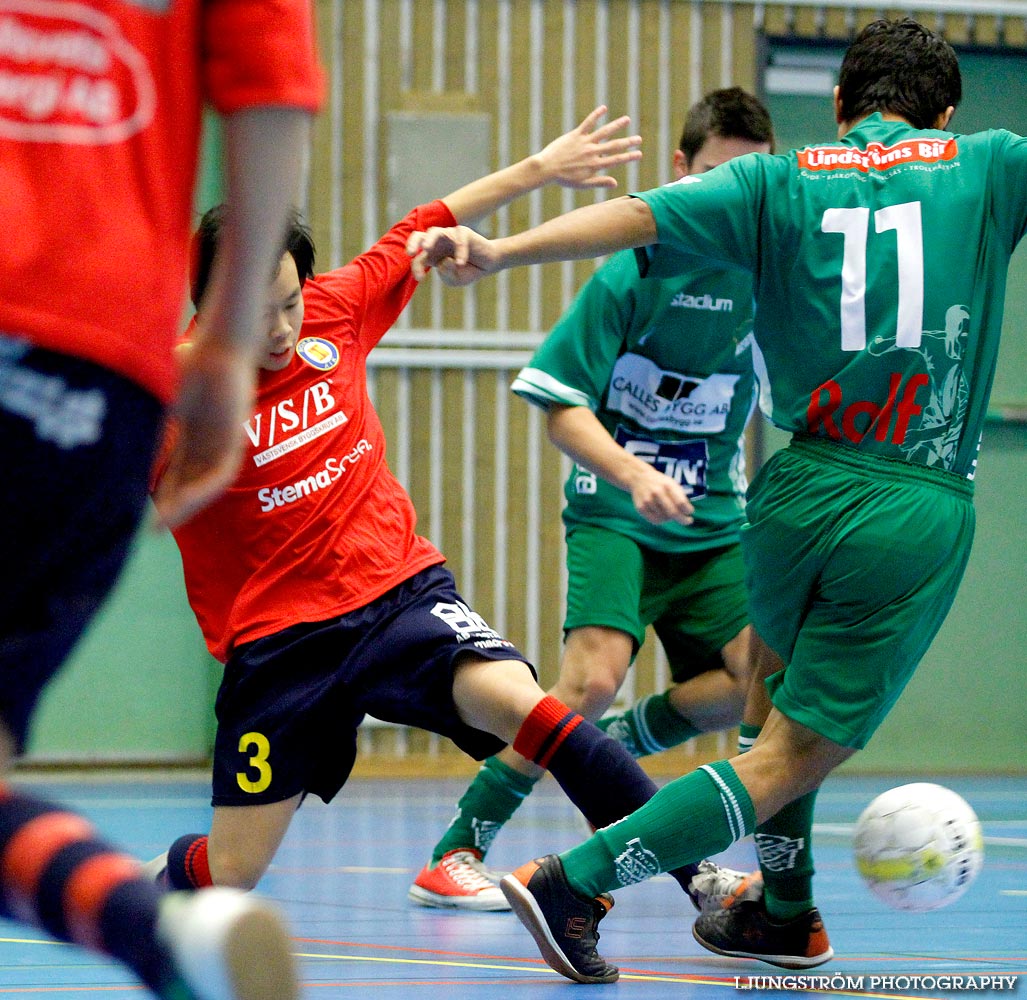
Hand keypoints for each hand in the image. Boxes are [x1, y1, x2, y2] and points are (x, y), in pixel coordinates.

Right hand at [151, 338, 254, 527]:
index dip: (160, 493)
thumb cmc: (189, 364)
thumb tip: (111, 443)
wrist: (218, 347)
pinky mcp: (236, 440)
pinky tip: (183, 504)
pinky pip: (221, 474)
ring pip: (205, 485)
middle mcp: (209, 442)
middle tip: (149, 530)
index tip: (139, 512)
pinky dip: (202, 490)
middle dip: (171, 507)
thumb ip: (146, 425)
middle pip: (189, 483)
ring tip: (163, 525)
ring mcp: (223, 442)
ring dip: (186, 506)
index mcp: (191, 433)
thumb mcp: (159, 402)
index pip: (175, 472)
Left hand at [406, 225, 497, 284]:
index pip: (418, 258)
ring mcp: (450, 236)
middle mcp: (438, 243)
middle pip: (419, 236)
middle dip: (412, 243)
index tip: (420, 278)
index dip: (416, 267)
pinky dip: (459, 251)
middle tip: (410, 253)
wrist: (488, 264)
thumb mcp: (454, 278)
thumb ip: (447, 273)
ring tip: (426, 248)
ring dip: (429, 239)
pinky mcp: (464, 232)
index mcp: (431, 255)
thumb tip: (445, 259)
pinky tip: (461, 263)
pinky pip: (459, 239)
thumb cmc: (467, 270)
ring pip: (435, 232)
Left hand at [534, 105, 641, 188]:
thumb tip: (615, 183)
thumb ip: (599, 182)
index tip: (639, 154)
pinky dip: (596, 115)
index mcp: (594, 165)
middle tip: (639, 139)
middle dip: (628, 142)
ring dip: (617, 125)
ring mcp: (584, 142)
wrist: (547, 168)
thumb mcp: (583, 184)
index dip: (629, 157)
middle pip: (614, 146)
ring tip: (627, 120)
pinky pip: (588, 123)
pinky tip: (604, 108)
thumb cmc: (564, 178)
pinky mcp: (575, 135)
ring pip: (604, 132)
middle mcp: (592, 152)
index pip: (616, 160)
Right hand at [629, 466, 694, 525]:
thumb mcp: (671, 483)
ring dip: (671, 518)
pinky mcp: (641, 508)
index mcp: (667, 485)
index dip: (688, 510)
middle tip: (688, 521)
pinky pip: (655, 521)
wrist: (639, 477)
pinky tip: (664, 516)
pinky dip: (662, 521)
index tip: (690, 512)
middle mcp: (657, 492)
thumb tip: (686, 513)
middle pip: (673, 512)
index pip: (681, 502)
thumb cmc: (660, 483)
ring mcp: (648, 500)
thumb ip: (680, 496)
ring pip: (665, 518)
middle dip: (683, 520)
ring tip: (672, 513)